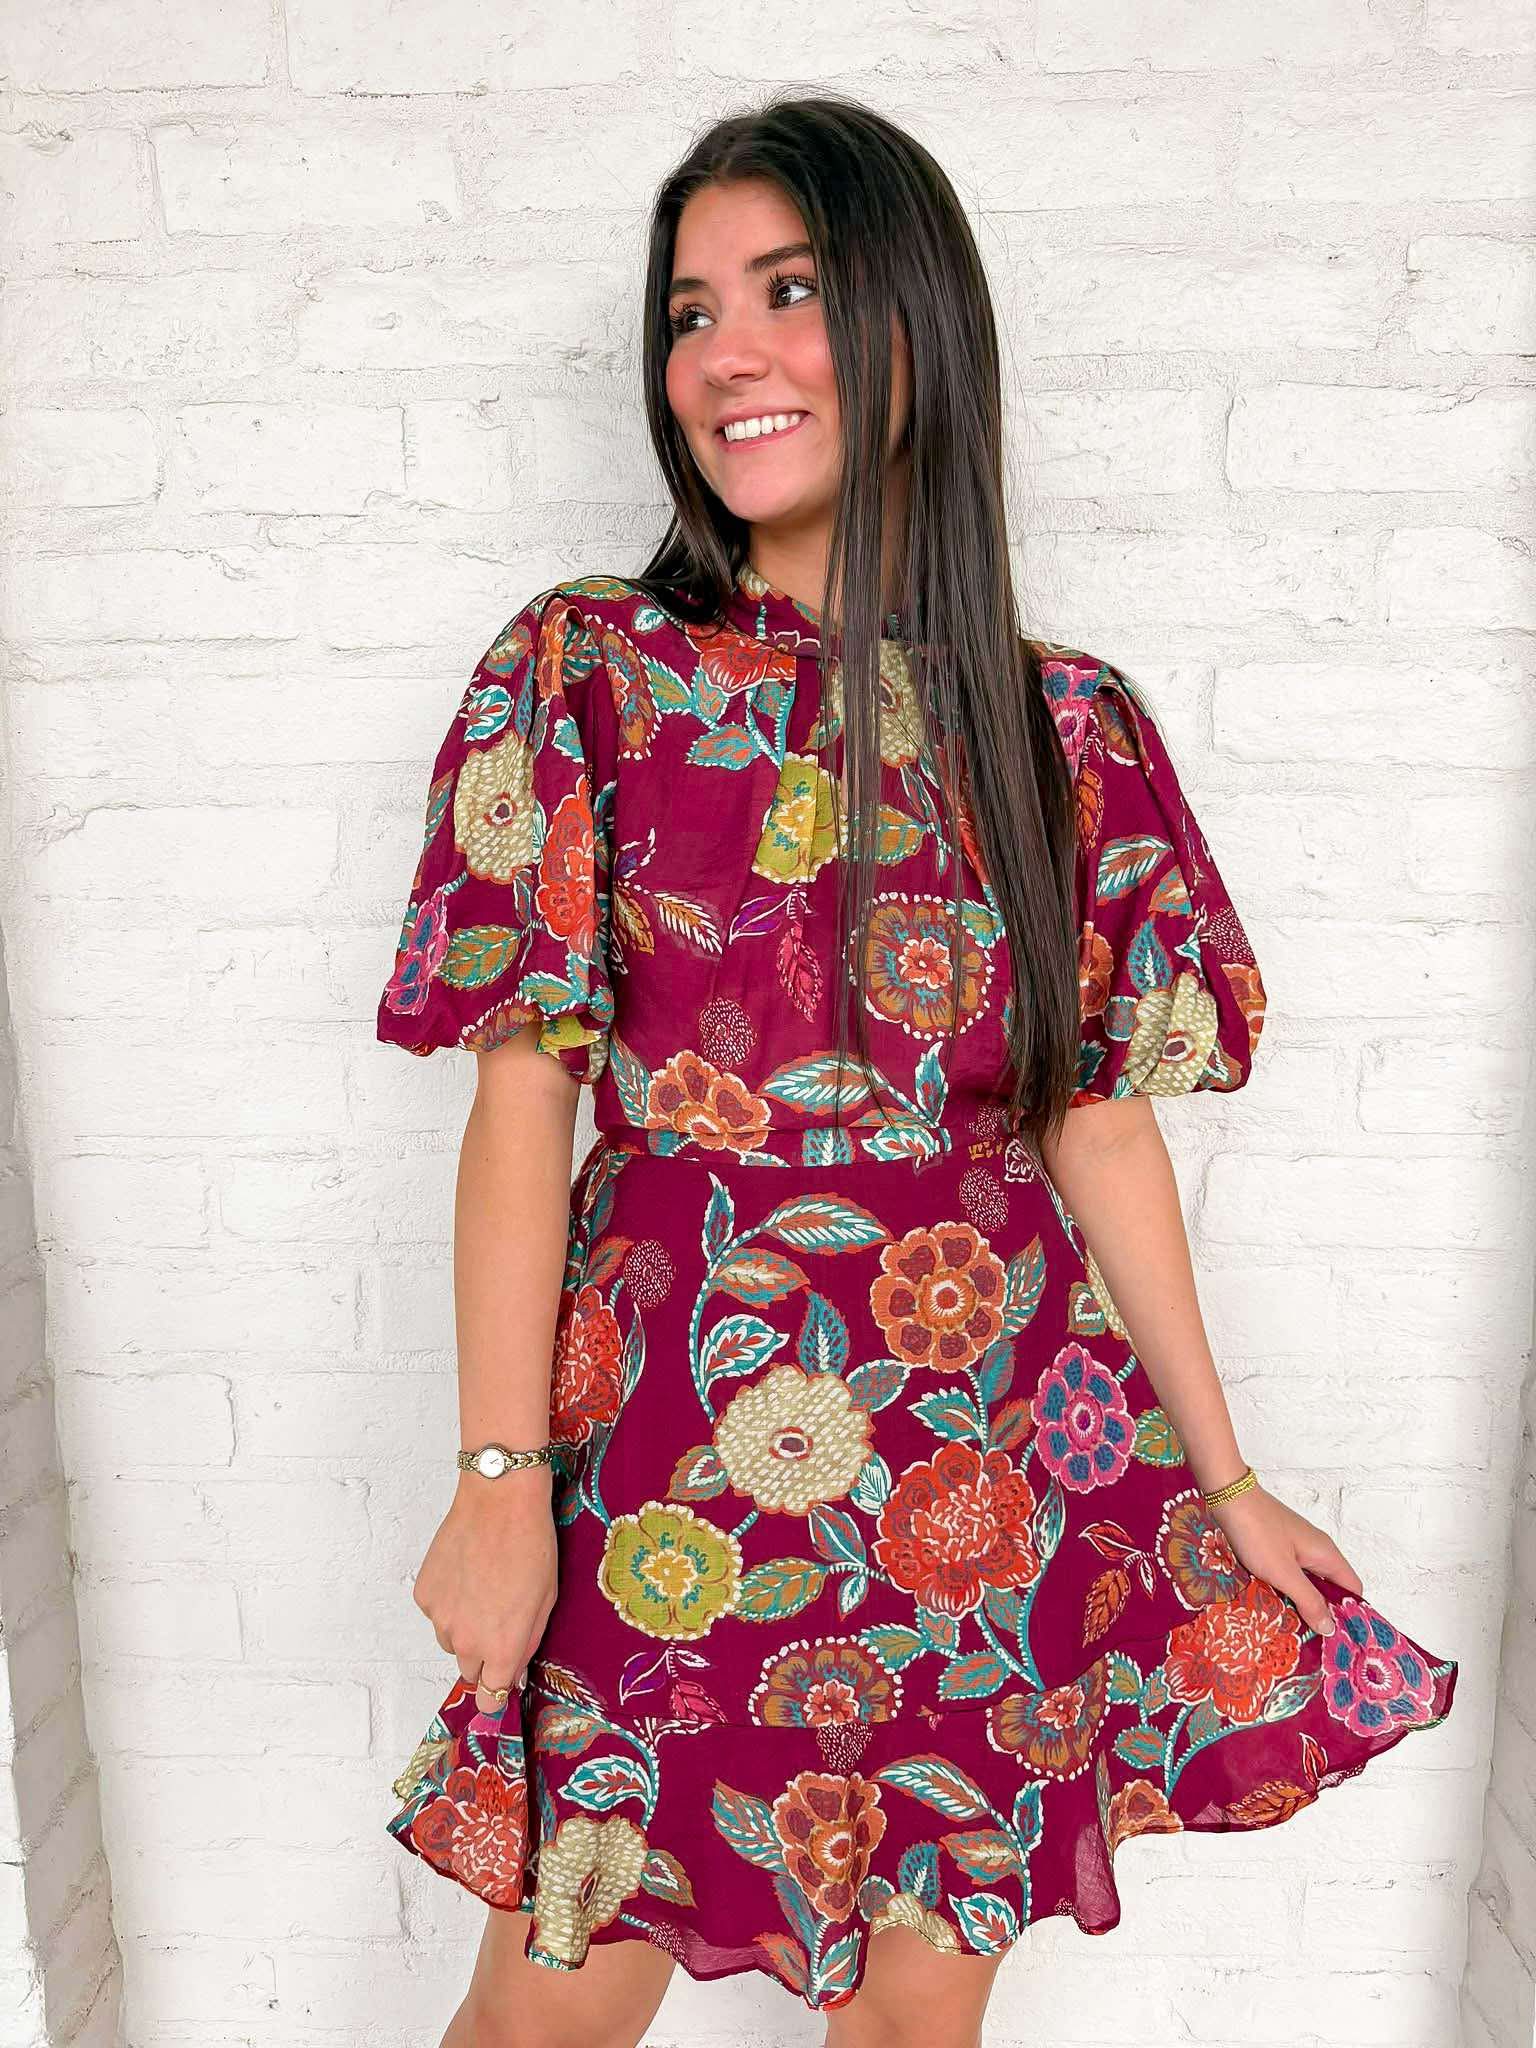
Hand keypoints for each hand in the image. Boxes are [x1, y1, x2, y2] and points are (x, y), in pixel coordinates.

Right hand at [412, 1472, 557, 1713]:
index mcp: (500, 1648)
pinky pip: (437, 1612)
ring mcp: (440, 1618)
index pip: (490, 1700)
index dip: (495, 1697)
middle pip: (470, 1670)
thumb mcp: (545, 1601)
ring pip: (450, 1640)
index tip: (499, 1692)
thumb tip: (512, 1672)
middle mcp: (465, 1641)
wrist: (499, 1502)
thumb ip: (526, 1644)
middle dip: (485, 1655)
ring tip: (484, 1589)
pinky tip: (466, 1572)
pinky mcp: (424, 1595)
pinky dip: (449, 1601)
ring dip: (465, 1627)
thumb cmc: (530, 1547)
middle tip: (500, 1620)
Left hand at [1205, 1477, 1362, 1638]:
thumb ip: (1308, 1601)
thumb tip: (1330, 1627)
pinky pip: (1292, 1573)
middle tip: (1315, 1639)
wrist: (1229, 1497)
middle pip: (1331, 1587)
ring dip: (1303, 1601)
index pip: (1353, 1589)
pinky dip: (1288, 1588)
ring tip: (1295, 1627)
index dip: (1351, 1614)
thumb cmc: (1257, 1533)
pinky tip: (1276, 1603)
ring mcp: (1297, 1546)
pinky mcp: (1279, 1545)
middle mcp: (1317, 1550)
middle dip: (1324, 1612)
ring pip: (1309, 1581)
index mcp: (1326, 1554)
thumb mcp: (1284, 1573)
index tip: (1340, 1639)